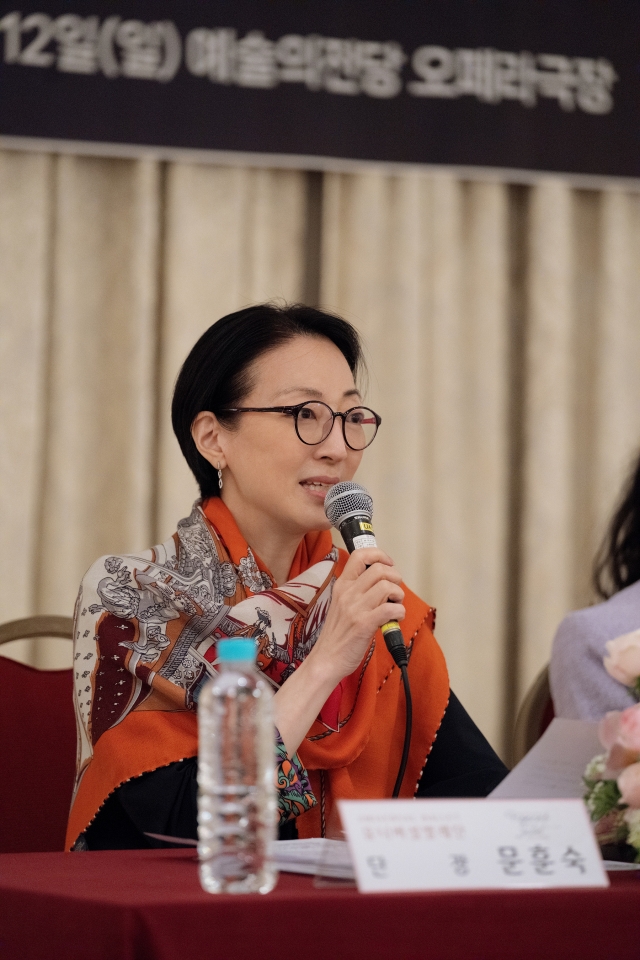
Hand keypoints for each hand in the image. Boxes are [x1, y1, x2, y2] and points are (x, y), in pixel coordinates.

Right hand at [306, 547, 404, 684]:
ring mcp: (355, 608)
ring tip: (395, 606)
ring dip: (399, 595)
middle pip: (380, 569)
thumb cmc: (337, 634)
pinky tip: (395, 619)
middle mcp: (348, 593)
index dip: (379, 555)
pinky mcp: (364, 624)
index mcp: (342, 585)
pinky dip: (399, 612)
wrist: (326, 660)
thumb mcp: (341, 605)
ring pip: (387, 586)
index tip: (388, 564)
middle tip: (394, 591)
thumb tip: (382, 582)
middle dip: (395, 578)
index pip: (360, 555)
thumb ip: (358, 591)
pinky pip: (390, 609)